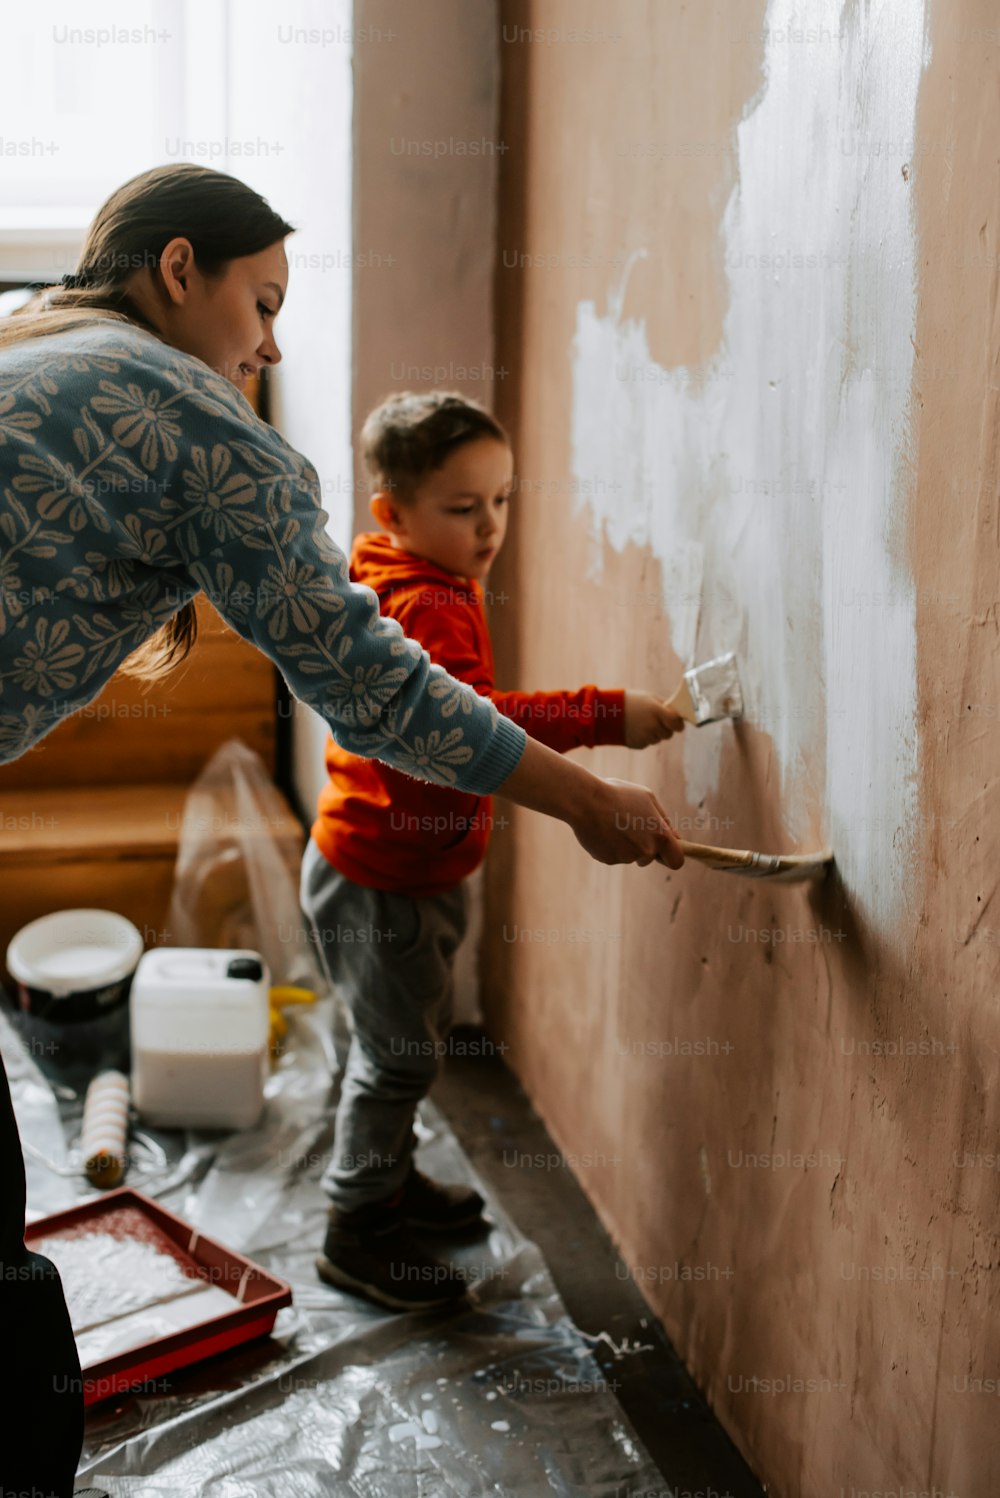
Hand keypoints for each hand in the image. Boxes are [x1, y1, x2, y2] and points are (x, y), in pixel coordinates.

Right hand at [568, 777, 684, 867]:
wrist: (585, 800)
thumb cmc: (618, 794)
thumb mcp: (648, 798)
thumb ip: (664, 820)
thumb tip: (675, 838)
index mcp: (660, 835)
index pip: (677, 860)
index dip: (672, 856)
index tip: (664, 851)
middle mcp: (646, 850)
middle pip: (649, 858)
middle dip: (643, 847)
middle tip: (630, 827)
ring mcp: (626, 857)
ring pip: (630, 855)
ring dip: (625, 844)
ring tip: (613, 823)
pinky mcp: (608, 859)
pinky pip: (614, 855)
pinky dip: (610, 845)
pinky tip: (602, 829)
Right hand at [623, 690, 685, 748]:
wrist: (606, 712)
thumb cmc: (629, 701)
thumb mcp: (649, 697)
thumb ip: (665, 706)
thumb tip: (677, 715)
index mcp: (657, 712)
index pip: (678, 724)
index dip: (678, 724)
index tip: (676, 722)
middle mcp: (653, 726)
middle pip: (669, 734)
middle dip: (665, 728)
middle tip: (655, 720)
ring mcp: (645, 737)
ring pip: (658, 739)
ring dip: (654, 733)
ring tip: (641, 722)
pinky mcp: (638, 744)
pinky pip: (647, 742)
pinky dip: (643, 737)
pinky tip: (634, 728)